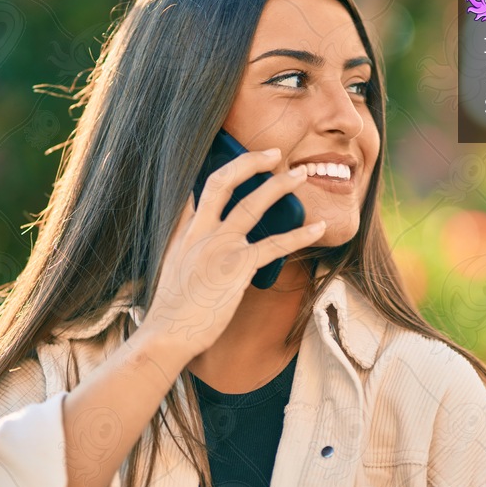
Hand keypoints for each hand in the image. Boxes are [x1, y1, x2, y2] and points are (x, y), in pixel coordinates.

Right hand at [142, 148, 325, 356]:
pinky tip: (318, 228)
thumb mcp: (171, 266)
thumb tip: (204, 236)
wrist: (167, 333)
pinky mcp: (237, 266)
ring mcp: (219, 246)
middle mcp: (200, 231)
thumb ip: (186, 244)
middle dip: (249, 162)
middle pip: (223, 181)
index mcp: (183, 230)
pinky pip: (274, 244)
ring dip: (279, 186)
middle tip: (273, 154)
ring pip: (252, 204)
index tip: (240, 159)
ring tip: (300, 174)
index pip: (197, 188)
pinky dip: (300, 234)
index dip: (220, 169)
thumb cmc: (172, 307)